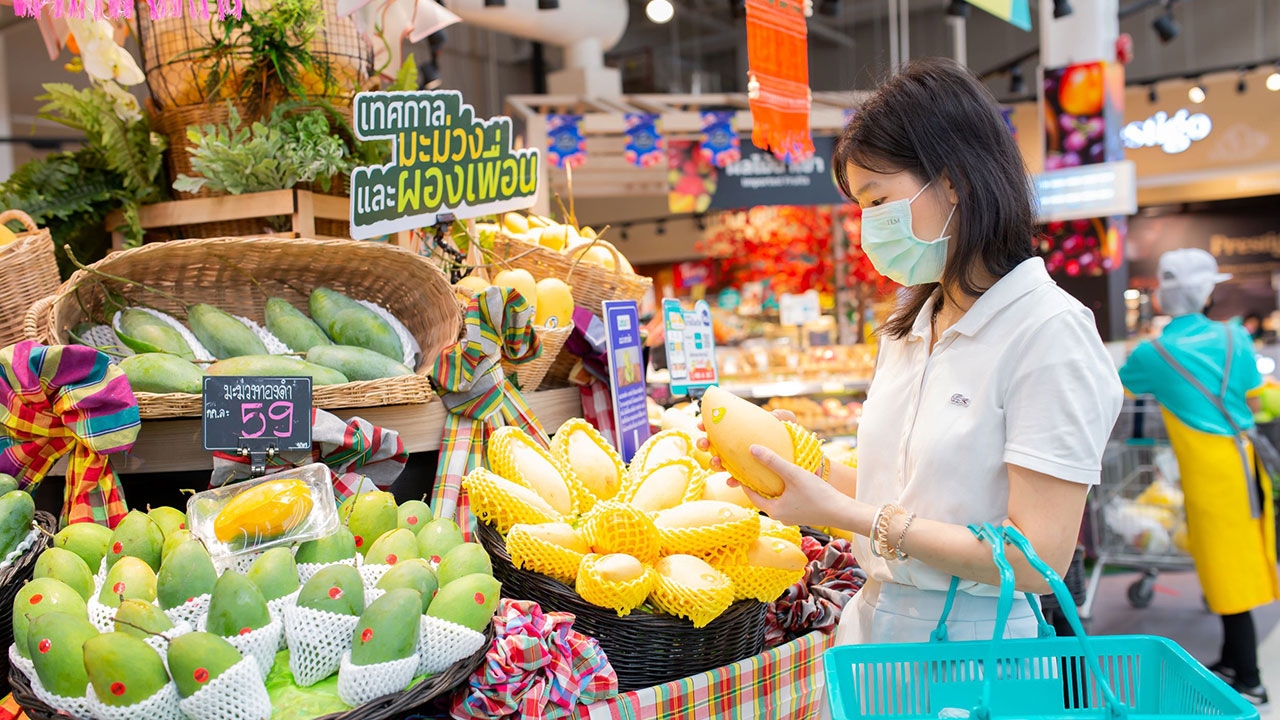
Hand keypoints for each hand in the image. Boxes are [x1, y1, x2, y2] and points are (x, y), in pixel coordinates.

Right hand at [696, 409, 798, 472]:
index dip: (707, 425)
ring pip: (720, 463)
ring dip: (714, 463)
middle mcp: (738, 446)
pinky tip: (732, 481)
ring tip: (718, 462)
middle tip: (705, 443)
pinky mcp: (748, 477)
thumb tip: (772, 415)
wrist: (799, 460)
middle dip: (704, 444)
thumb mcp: (789, 423)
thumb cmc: (791, 440)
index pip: (720, 427)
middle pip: (714, 444)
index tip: (701, 425)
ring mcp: (741, 462)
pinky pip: (736, 480)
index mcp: (742, 431)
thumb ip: (783, 415)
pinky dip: (732, 481)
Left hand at [727, 445, 852, 528]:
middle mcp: (780, 516)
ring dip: (773, 485)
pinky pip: (787, 500)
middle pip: (763, 496)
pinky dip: (784, 490)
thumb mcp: (793, 474)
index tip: (740, 466)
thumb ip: (772, 461)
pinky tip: (789, 478)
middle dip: (759, 481)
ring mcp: (791, 517)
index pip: (751, 494)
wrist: (843, 511)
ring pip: (776, 498)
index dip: (745, 479)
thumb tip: (751, 449)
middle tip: (754, 465)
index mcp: (773, 510)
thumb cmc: (818, 494)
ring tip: (770, 469)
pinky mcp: (802, 514)